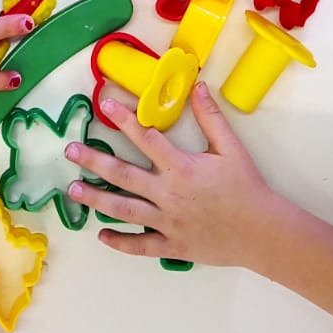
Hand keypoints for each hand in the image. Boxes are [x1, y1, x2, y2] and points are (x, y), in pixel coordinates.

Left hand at [67, 84, 283, 268]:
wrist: (262, 232)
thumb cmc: (246, 188)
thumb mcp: (231, 148)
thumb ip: (211, 117)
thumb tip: (198, 86)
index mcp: (181, 167)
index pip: (145, 138)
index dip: (123, 120)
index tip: (104, 106)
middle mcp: (167, 193)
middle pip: (122, 175)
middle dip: (93, 161)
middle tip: (69, 152)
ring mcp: (167, 222)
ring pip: (124, 210)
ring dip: (96, 199)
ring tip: (73, 190)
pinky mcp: (171, 245)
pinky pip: (140, 245)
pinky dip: (120, 241)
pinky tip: (101, 235)